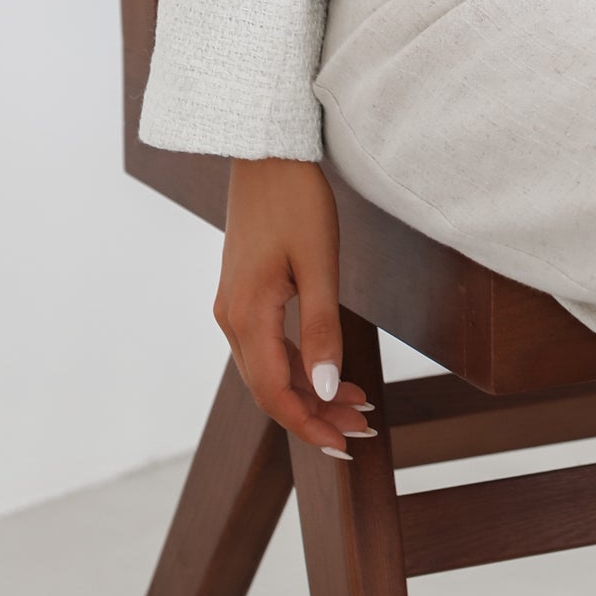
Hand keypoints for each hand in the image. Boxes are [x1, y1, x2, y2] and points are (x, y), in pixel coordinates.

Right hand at [215, 158, 377, 458]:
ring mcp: (234, 306)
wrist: (267, 151)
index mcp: (247, 316)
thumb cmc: (297, 200)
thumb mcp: (319, 263)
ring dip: (310, 390)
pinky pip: (267, 345)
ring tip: (357, 403)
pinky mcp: (243, 293)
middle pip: (271, 387)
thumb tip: (324, 388)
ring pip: (269, 368)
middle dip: (317, 413)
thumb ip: (321, 328)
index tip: (345, 444)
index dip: (309, 424)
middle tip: (363, 428)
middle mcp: (231, 319)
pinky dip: (298, 364)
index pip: (274, 393)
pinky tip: (328, 369)